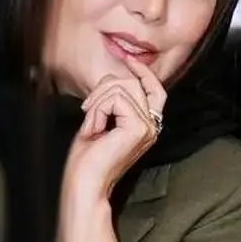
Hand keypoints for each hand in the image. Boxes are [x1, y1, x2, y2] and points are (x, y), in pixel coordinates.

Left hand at [61, 58, 167, 214]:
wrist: (84, 182)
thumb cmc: (88, 158)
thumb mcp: (101, 120)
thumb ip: (113, 100)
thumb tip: (116, 77)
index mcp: (147, 124)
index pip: (156, 89)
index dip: (143, 72)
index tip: (128, 58)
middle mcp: (152, 125)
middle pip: (134, 83)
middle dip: (104, 87)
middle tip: (88, 109)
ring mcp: (148, 126)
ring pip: (123, 88)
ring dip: (98, 100)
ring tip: (91, 122)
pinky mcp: (138, 128)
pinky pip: (116, 99)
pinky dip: (98, 109)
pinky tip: (94, 128)